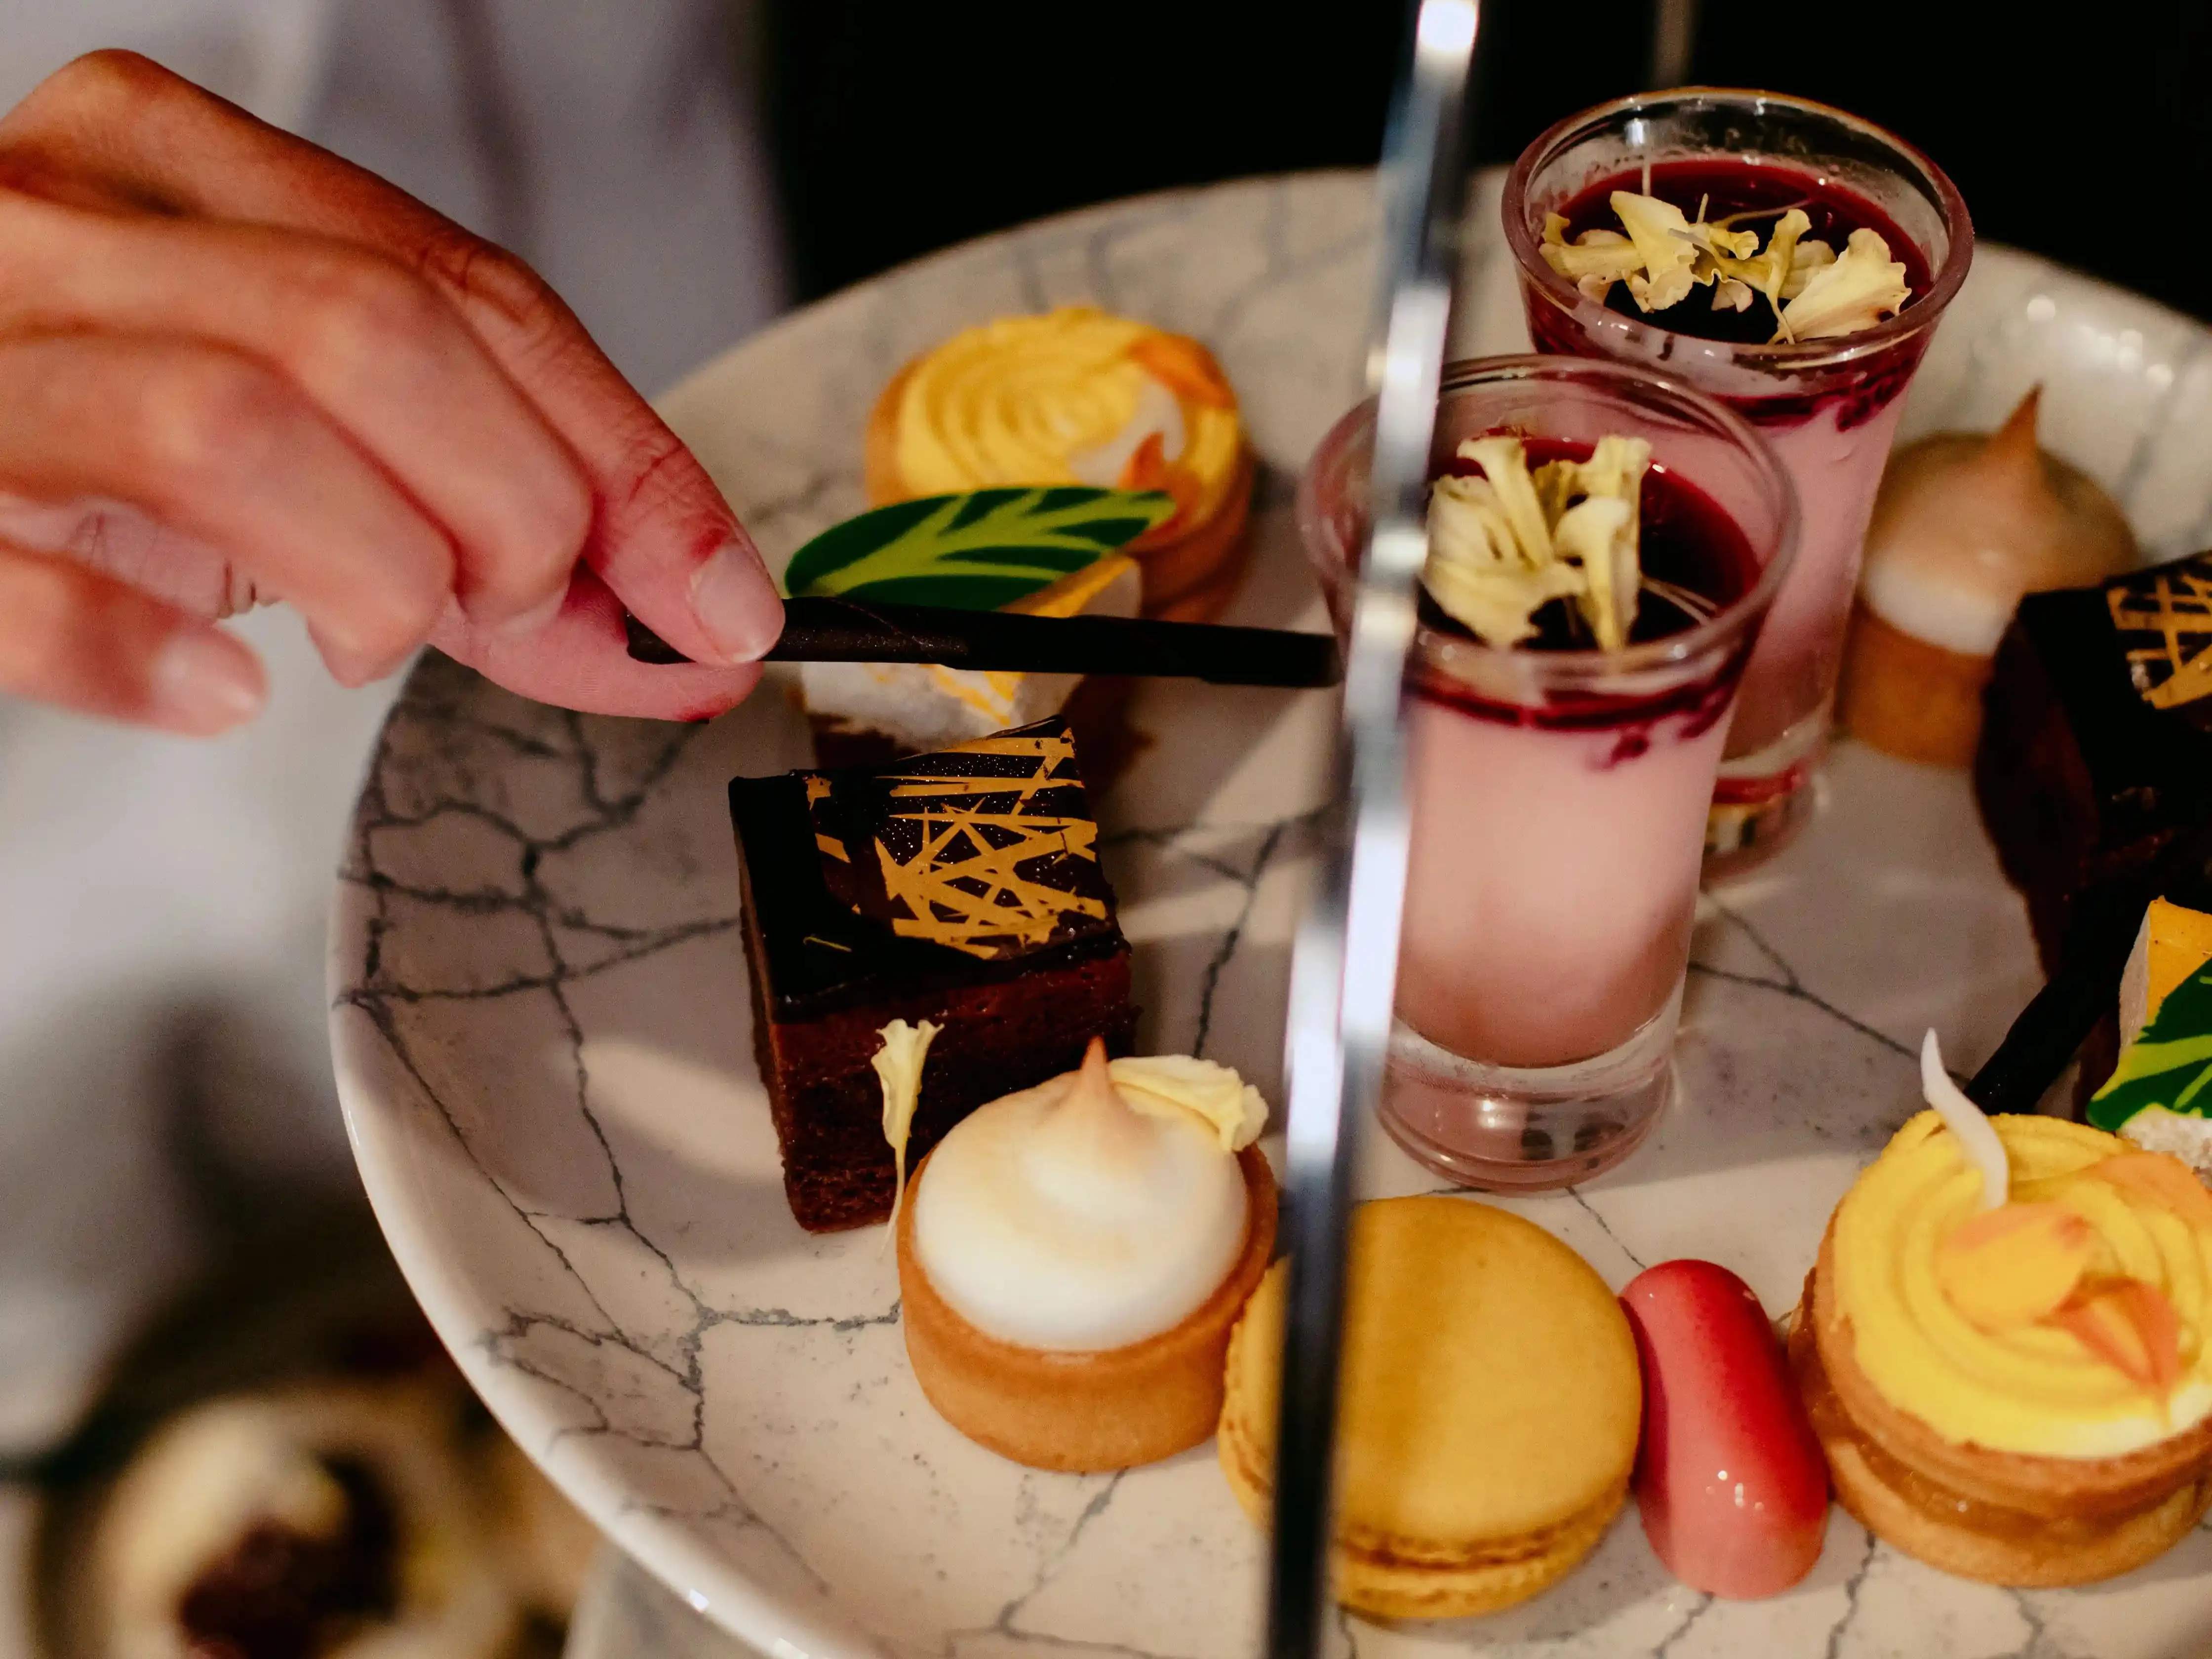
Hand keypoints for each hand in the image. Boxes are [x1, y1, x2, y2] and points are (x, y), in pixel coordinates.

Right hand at [0, 51, 782, 731]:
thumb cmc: (91, 436)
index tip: (722, 596)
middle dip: (506, 511)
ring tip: (369, 634)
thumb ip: (484, 513)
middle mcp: (62, 230)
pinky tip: (224, 691)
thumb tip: (688, 624)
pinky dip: (150, 655)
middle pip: (370, 336)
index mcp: (171, 168)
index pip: (472, 292)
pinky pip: (32, 586)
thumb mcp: (303, 430)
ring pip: (232, 425)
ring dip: (372, 575)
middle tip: (507, 606)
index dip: (628, 461)